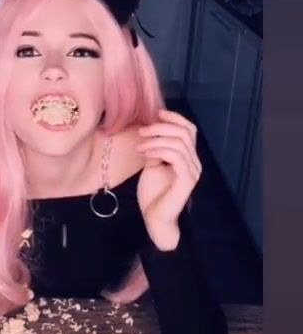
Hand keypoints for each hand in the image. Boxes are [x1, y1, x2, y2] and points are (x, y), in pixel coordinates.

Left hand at [136, 109, 201, 249]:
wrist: (155, 219)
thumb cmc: (153, 195)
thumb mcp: (152, 166)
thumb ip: (155, 149)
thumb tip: (150, 133)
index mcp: (187, 157)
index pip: (188, 129)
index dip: (175, 118)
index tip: (156, 114)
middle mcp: (194, 162)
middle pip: (184, 132)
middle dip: (161, 127)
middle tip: (142, 131)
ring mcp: (192, 171)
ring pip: (179, 143)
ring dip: (156, 140)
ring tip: (140, 146)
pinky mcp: (186, 180)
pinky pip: (176, 157)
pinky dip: (159, 151)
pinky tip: (146, 154)